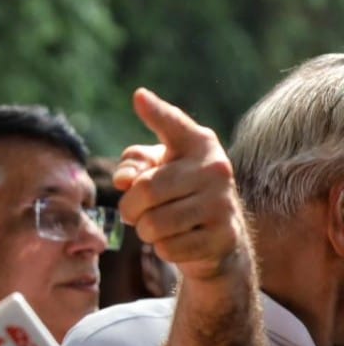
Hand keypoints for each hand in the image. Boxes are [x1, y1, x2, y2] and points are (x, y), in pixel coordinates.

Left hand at [114, 88, 250, 282]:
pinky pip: (168, 248)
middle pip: (146, 190)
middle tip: (135, 212)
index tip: (138, 96)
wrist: (216, 238)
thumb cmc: (176, 195)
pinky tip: (178, 241)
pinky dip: (163, 249)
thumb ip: (134, 164)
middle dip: (129, 207)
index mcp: (199, 144)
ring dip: (145, 231)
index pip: (173, 125)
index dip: (156, 112)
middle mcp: (216, 169)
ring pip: (154, 224)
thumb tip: (123, 178)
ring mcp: (223, 204)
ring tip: (157, 226)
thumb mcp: (156, 171)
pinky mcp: (223, 237)